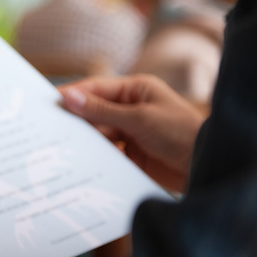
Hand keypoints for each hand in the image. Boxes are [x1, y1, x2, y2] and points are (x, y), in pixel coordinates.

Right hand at [58, 74, 205, 191]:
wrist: (210, 167)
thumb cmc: (182, 133)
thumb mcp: (140, 118)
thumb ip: (102, 110)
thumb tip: (68, 96)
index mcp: (135, 90)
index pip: (95, 89)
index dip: (71, 95)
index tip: (47, 103)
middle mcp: (130, 109)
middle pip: (93, 112)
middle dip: (74, 120)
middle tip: (46, 127)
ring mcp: (129, 132)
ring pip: (96, 133)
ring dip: (82, 140)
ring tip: (57, 147)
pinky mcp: (130, 155)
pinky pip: (104, 152)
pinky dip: (92, 156)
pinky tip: (76, 161)